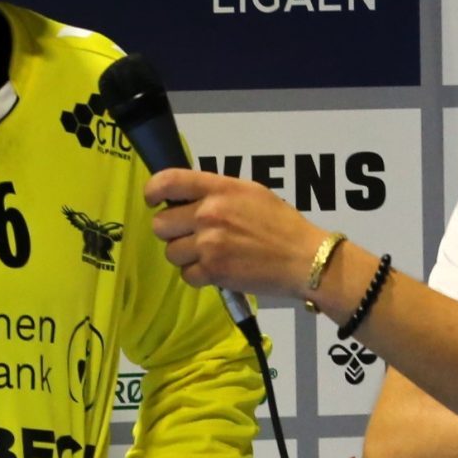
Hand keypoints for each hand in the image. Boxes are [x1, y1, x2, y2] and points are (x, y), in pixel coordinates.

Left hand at [144, 169, 321, 297]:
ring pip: (171, 252)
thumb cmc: (281, 224)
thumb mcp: (251, 193)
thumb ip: (217, 192)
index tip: (153, 200)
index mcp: (219, 189)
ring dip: (185, 256)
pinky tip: (216, 270)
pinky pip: (186, 275)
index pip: (168, 181)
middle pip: (160, 224)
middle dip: (172, 232)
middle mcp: (208, 213)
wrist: (304, 258)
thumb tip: (187, 199)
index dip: (152, 191)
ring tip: (208, 255)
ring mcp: (209, 244)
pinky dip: (198, 276)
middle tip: (191, 236)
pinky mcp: (213, 271)